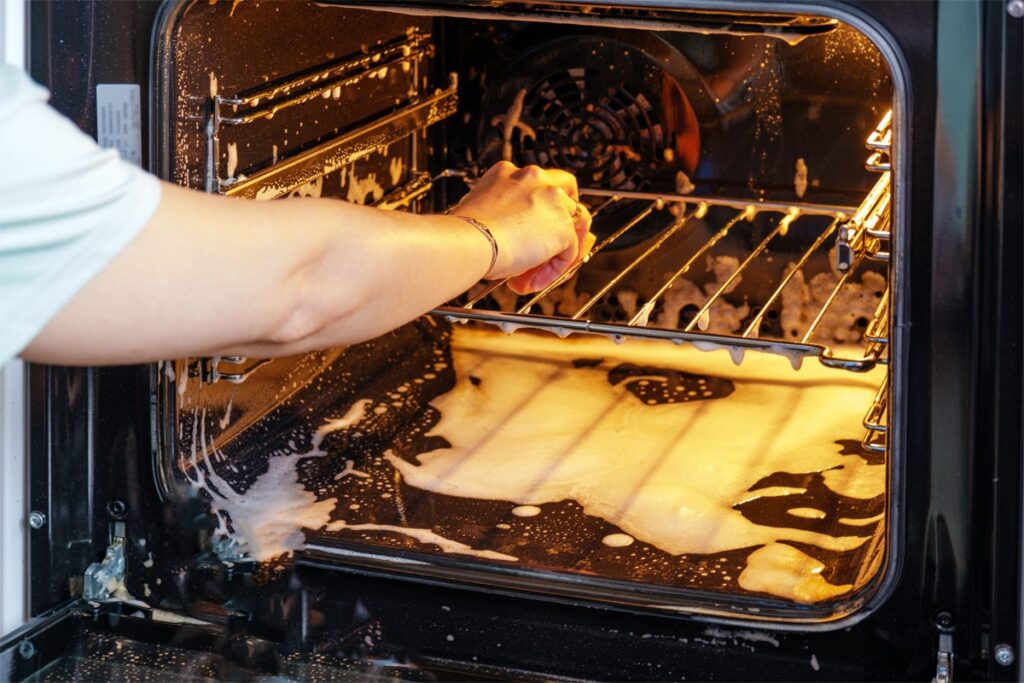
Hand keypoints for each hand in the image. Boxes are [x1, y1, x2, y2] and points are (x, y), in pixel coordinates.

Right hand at [450, 161, 593, 294]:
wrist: (469, 240)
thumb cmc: (464, 233)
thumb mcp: (478, 215)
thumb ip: (498, 219)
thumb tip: (507, 237)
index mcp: (506, 173)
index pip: (532, 183)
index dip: (535, 207)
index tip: (527, 230)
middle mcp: (533, 178)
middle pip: (565, 187)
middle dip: (566, 211)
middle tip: (558, 236)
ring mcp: (552, 200)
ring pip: (575, 220)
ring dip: (563, 247)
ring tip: (544, 271)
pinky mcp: (563, 226)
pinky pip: (569, 252)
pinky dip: (554, 270)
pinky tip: (532, 282)